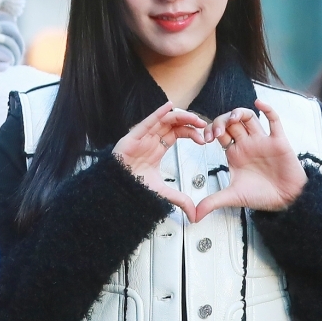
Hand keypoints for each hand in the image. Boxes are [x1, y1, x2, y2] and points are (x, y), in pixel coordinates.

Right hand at [113, 101, 205, 222]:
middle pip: (173, 123)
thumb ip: (180, 200)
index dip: (191, 133)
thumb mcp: (163, 192)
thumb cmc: (134, 186)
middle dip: (190, 122)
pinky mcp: (133, 136)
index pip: (177, 133)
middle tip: (204, 125)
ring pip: (164, 119)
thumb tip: (194, 214)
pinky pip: (148, 121)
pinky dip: (159, 112)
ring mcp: (142, 136)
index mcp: (158, 148)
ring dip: (180, 116)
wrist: (117, 189)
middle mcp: (151, 139)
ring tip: (194, 118)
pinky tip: (169, 106)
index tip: (203, 139)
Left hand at [196, 99, 306, 221]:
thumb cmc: (261, 196)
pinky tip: (259, 104)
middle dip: (221, 121)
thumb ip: (212, 202)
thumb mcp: (232, 198)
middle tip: (215, 131)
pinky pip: (274, 120)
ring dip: (240, 113)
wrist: (286, 201)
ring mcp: (262, 140)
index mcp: (234, 153)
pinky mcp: (278, 141)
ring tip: (233, 117)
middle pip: (231, 122)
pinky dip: (268, 109)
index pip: (219, 133)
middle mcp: (247, 144)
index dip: (209, 130)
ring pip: (249, 117)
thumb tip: (193, 215)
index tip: (204, 138)